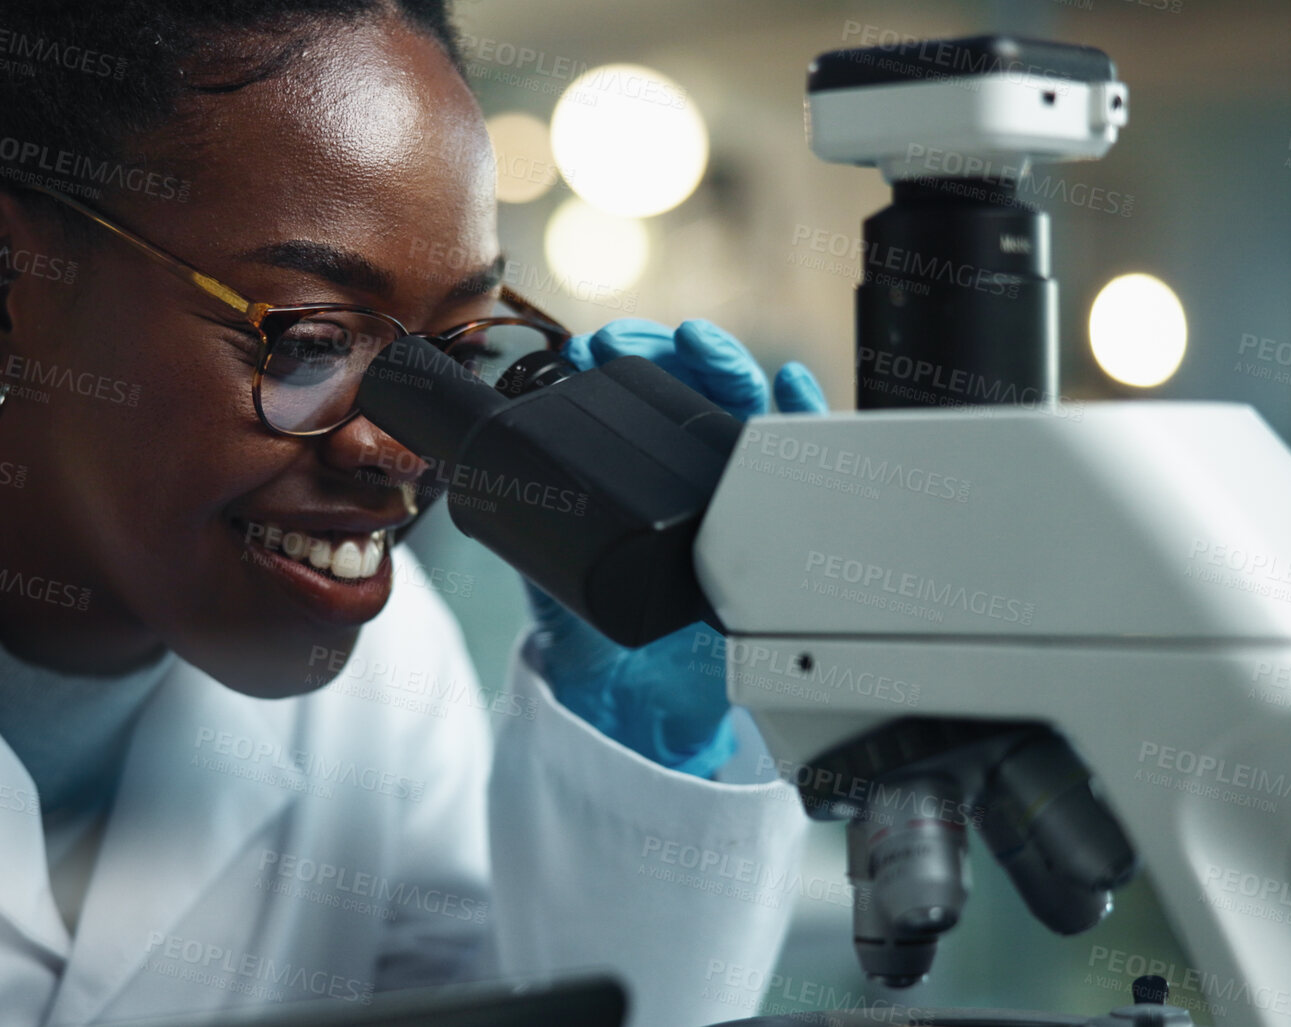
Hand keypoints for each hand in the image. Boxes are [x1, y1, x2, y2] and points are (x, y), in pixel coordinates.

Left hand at [529, 318, 825, 775]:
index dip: (617, 364)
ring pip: (744, 410)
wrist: (639, 707)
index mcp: (641, 477)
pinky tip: (789, 382)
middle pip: (692, 388)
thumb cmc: (602, 640)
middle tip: (621, 343)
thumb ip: (528, 527)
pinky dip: (806, 417)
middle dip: (660, 350)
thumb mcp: (551, 570)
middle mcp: (693, 477)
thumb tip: (484, 479)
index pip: (638, 398)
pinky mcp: (780, 528)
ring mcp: (739, 495)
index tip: (586, 351)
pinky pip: (805, 467)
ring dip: (723, 362)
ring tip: (693, 341)